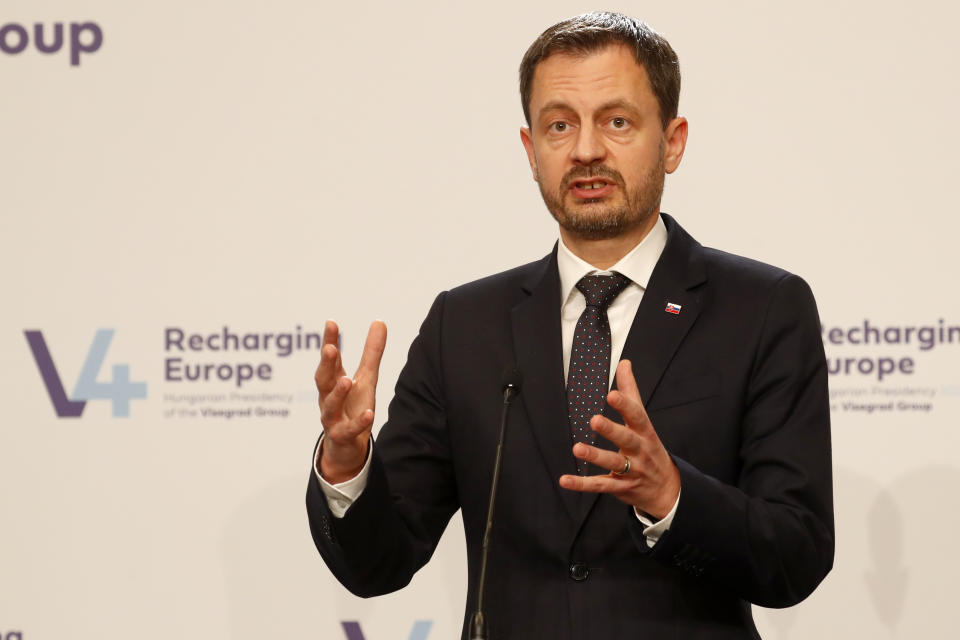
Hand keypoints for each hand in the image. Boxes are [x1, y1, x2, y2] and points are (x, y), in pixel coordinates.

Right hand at [314, 320, 386, 483]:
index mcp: (334, 382)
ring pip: (330, 406)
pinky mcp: (342, 437)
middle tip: (330, 349)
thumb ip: (372, 352)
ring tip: (347, 380)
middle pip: (323, 380)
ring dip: (337, 393)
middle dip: (326, 365)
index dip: (329, 341)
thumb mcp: (366, 378)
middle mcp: (328, 398)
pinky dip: (358, 423)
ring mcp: (333, 418)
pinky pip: (348, 430)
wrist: (345, 447)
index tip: (331, 323)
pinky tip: (369, 414)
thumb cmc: (352, 407)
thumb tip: (380, 321)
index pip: (330, 360)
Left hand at [558, 359, 680, 519]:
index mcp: (644, 432)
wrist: (667, 489)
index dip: (625, 405)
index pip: (637, 416)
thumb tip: (624, 364)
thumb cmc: (650, 448)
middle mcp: (639, 451)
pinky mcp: (620, 487)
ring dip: (596, 456)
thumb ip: (631, 392)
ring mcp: (631, 471)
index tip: (612, 394)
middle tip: (595, 420)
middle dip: (612, 430)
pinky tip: (565, 479)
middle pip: (626, 439)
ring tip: (577, 448)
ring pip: (613, 463)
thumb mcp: (644, 421)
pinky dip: (582, 484)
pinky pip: (600, 485)